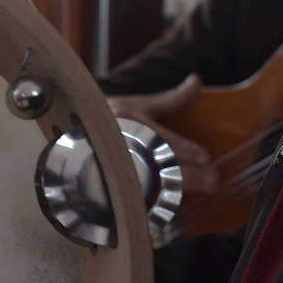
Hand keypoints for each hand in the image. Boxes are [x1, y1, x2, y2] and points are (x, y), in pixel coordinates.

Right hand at [107, 74, 217, 192]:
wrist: (71, 134)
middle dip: (193, 176)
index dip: (190, 152)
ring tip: (199, 189)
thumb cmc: (106, 117)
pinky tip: (168, 201)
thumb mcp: (137, 104)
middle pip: (164, 166)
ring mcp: (114, 166)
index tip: (204, 157)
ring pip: (153, 185)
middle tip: (211, 180)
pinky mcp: (109, 183)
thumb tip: (197, 81)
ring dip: (179, 190)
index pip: (167, 142)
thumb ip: (170, 99)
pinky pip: (137, 197)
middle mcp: (122, 145)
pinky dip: (156, 200)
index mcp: (131, 123)